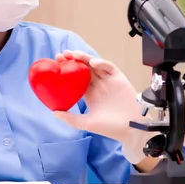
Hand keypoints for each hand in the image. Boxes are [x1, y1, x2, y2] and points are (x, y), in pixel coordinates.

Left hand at [52, 50, 156, 164]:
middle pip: (83, 69)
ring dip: (85, 58)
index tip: (56, 65)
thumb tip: (54, 112)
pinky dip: (101, 63)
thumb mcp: (86, 123)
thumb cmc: (110, 128)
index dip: (66, 71)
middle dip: (73, 61)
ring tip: (74, 54)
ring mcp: (108, 81)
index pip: (75, 78)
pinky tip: (93, 63)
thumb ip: (71, 119)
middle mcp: (98, 85)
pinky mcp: (118, 78)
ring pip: (95, 65)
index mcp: (89, 94)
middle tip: (61, 56)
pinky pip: (109, 67)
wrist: (130, 129)